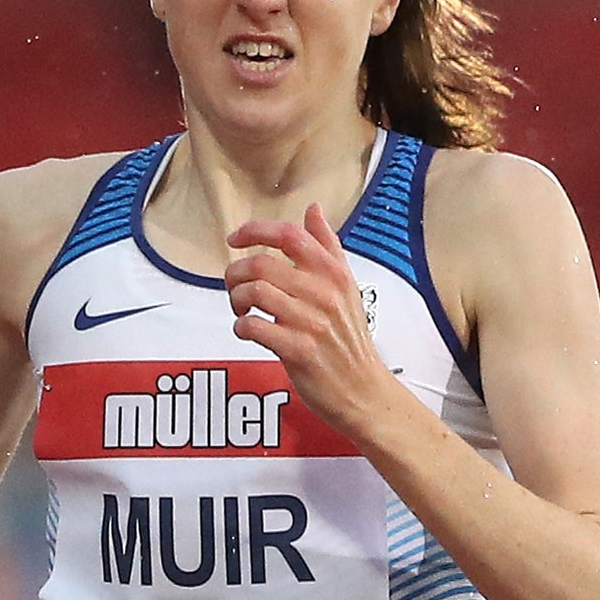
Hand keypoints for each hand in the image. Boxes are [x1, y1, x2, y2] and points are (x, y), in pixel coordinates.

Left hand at [225, 203, 410, 451]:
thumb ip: (327, 246)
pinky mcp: (299, 351)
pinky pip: (255, 327)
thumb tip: (313, 209)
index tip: (235, 239)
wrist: (364, 390)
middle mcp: (324, 293)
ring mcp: (311, 322)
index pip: (289, 235)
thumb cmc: (349, 338)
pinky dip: (241, 327)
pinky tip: (247, 331)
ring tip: (241, 310)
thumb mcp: (346, 286)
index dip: (255, 231)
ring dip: (236, 300)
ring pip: (254, 293)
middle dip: (236, 273)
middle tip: (235, 287)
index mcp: (334, 272)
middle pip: (262, 264)